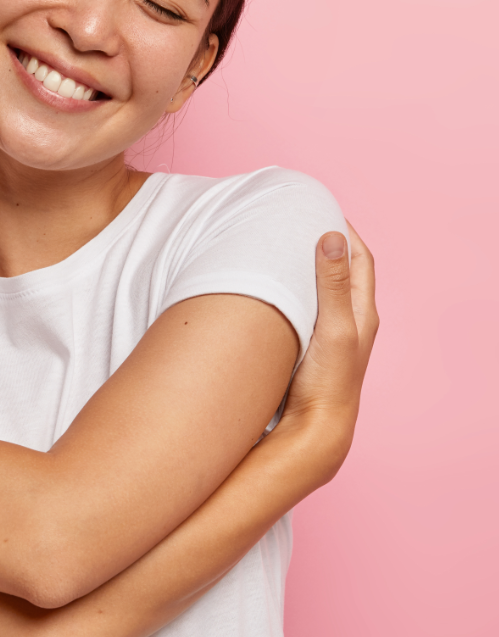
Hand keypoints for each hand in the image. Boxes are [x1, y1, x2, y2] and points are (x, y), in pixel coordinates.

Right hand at [272, 223, 378, 482]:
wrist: (315, 427)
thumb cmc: (327, 381)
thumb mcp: (332, 326)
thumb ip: (331, 283)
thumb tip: (331, 236)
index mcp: (362, 311)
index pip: (360, 259)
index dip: (345, 232)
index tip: (323, 209)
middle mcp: (351, 321)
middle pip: (344, 272)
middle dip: (326, 245)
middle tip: (301, 223)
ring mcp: (331, 336)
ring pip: (325, 292)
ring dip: (309, 270)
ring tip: (285, 251)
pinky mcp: (312, 348)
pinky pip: (307, 309)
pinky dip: (296, 293)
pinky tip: (275, 294)